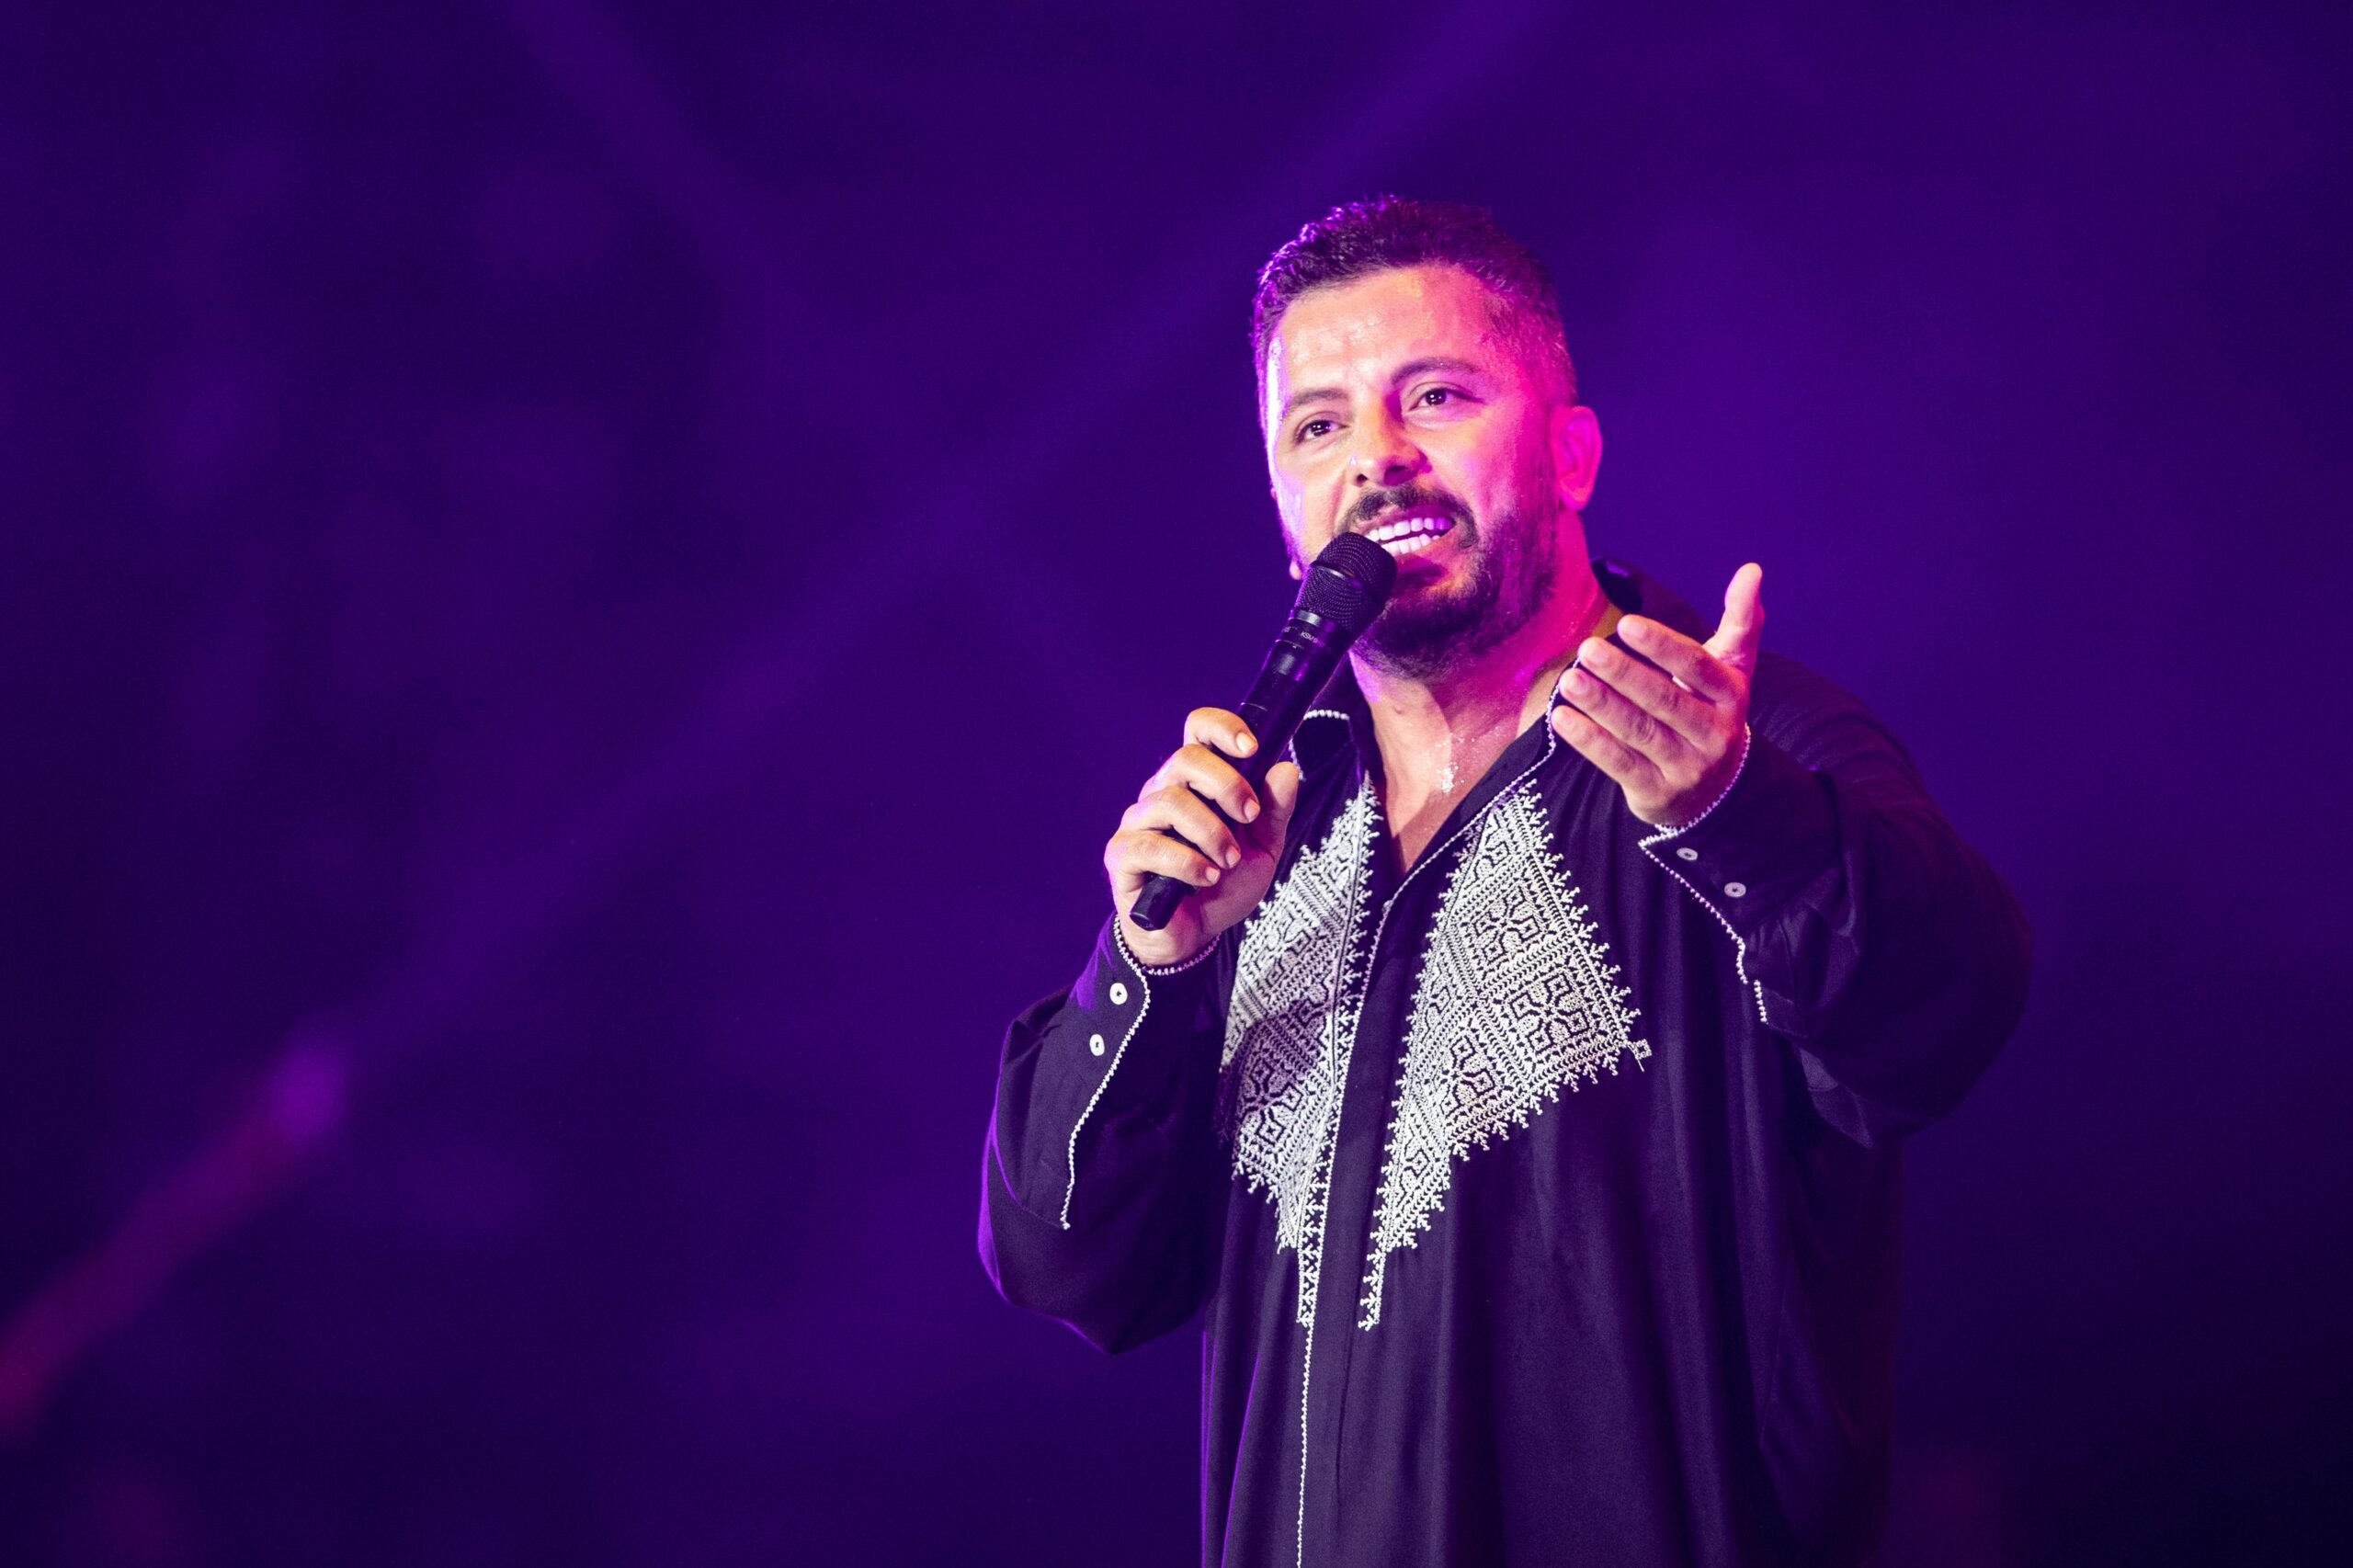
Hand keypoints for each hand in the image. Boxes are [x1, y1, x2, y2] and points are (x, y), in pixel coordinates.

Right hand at [1108, 708, 1302, 968]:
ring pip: (1171, 802)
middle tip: (1249, 818)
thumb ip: (1274, 811)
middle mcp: (1162, 792)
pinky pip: (1149, 845)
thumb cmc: (1222, 884)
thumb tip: (1285, 768)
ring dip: (1211, 833)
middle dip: (1227, 786)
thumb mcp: (1263, 848)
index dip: (1222, 728)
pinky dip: (1187, 863)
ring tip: (1228, 862)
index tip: (1251, 749)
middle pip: (1185, 759)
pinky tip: (1206, 877)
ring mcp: (1138, 822)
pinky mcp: (1122, 855)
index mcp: (1195, 782)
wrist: (1194, 935)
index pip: (1197, 730)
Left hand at [1549, 563, 1763, 826]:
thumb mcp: (1731, 669)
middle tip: (1587, 649)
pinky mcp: (1657, 792)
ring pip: (1640, 732)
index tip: (1626, 622)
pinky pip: (1620, 764)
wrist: (1715, 789)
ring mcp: (1687, 767)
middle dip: (1624, 674)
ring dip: (1602, 705)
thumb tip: (1752, 570)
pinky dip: (1590, 742)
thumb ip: (1740, 621)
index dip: (1663, 646)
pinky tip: (1563, 718)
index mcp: (1732, 695)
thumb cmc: (1711, 709)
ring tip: (1570, 680)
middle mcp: (1715, 734)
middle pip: (1666, 701)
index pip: (1697, 667)